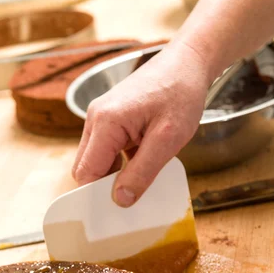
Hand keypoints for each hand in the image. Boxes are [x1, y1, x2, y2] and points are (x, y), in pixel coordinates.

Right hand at [72, 41, 210, 206]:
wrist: (188, 62)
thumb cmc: (181, 93)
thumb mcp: (168, 139)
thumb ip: (142, 171)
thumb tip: (120, 200)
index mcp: (105, 122)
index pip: (86, 172)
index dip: (96, 194)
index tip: (116, 210)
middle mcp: (96, 119)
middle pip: (86, 168)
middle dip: (104, 185)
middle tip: (132, 195)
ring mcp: (100, 117)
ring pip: (95, 160)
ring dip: (114, 174)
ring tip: (142, 173)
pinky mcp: (110, 119)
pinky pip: (105, 150)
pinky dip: (119, 162)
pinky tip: (142, 160)